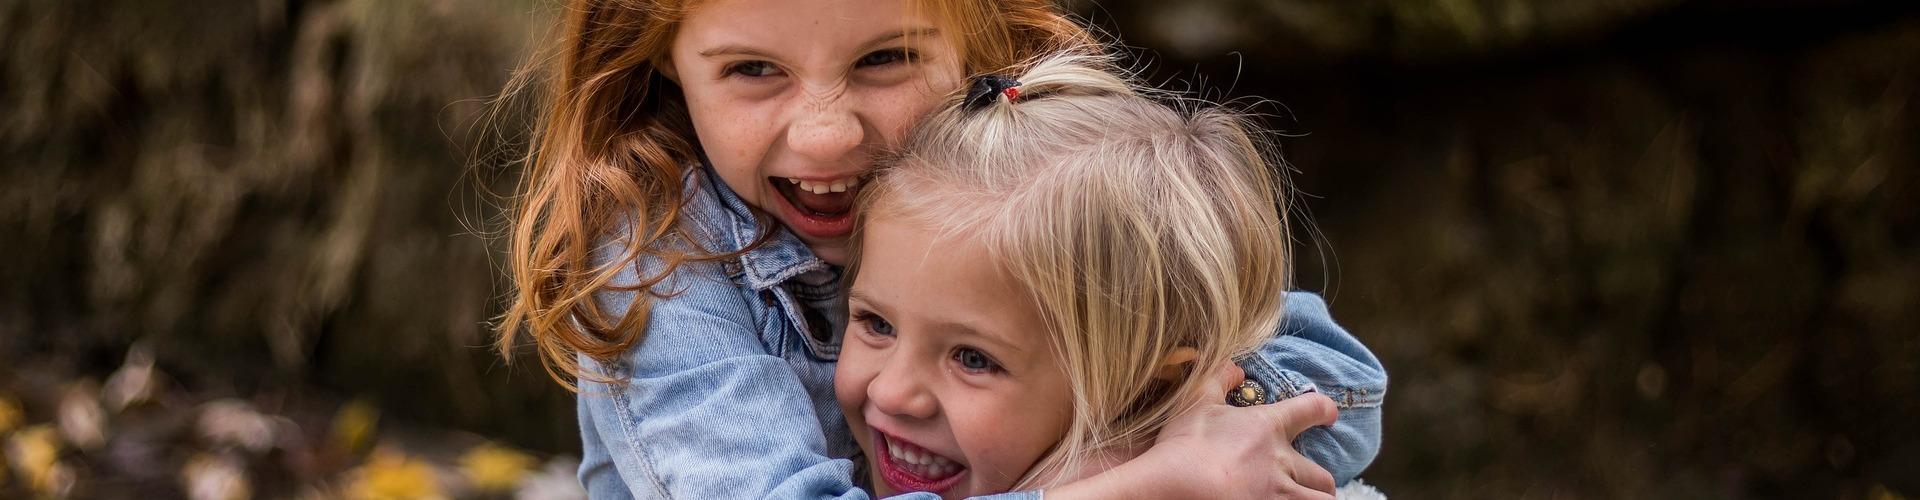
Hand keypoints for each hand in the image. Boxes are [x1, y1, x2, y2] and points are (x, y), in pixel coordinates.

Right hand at [1040, 362, 1339, 499]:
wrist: (1176, 486)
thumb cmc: (1185, 444)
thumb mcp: (1196, 401)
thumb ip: (1219, 378)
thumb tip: (1235, 366)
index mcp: (1268, 427)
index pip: (1311, 409)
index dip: (1324, 409)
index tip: (1329, 414)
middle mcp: (1281, 462)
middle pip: (1321, 474)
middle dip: (1320, 480)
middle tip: (1313, 481)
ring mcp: (1280, 494)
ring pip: (1321, 499)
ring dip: (1318, 498)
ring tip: (1310, 499)